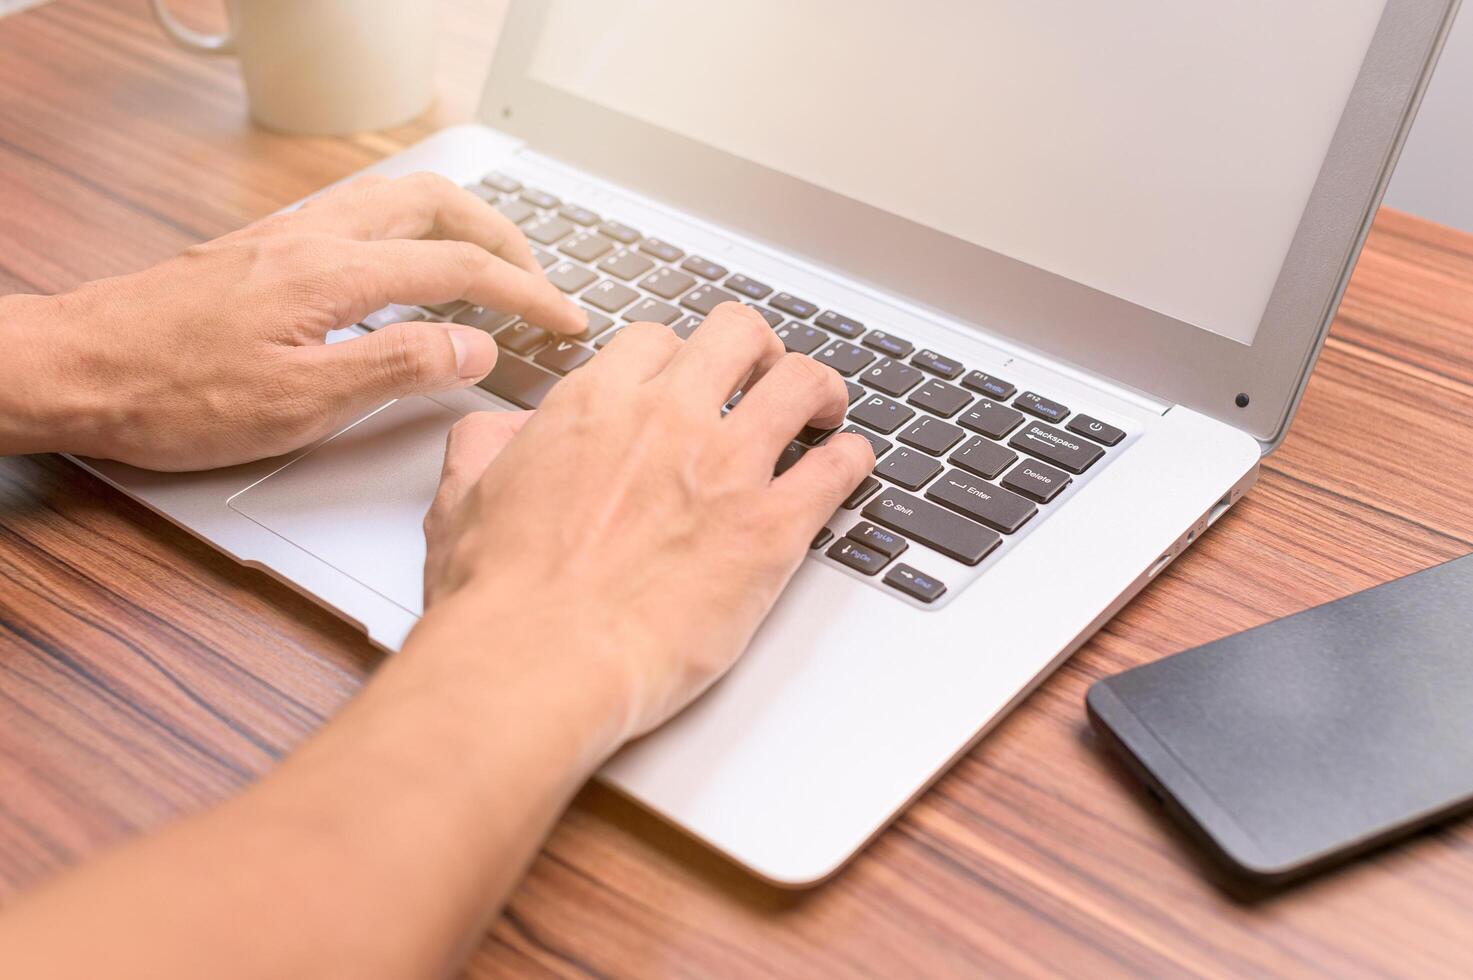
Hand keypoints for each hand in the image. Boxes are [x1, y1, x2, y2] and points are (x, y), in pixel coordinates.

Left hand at [0, 172, 582, 470]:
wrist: (74, 369)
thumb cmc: (170, 394)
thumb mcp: (301, 402)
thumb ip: (398, 368)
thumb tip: (474, 348)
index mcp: (334, 274)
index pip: (460, 270)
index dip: (528, 294)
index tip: (568, 320)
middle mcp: (313, 239)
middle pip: (437, 205)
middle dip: (503, 238)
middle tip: (541, 280)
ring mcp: (285, 238)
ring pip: (397, 198)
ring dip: (458, 224)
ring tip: (490, 265)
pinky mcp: (262, 250)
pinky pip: (360, 214)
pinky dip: (411, 229)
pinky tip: (406, 270)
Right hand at [412, 303, 874, 742]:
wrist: (539, 662)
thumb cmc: (500, 600)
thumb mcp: (463, 501)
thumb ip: (487, 448)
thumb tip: (501, 432)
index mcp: (596, 405)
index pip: (658, 342)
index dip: (680, 359)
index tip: (689, 382)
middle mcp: (667, 419)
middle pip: (739, 335)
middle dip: (758, 350)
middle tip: (763, 379)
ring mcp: (727, 467)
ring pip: (801, 383)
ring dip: (818, 390)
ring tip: (821, 411)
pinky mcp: (771, 529)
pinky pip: (838, 468)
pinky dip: (851, 460)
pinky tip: (847, 467)